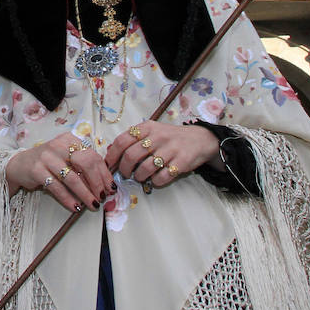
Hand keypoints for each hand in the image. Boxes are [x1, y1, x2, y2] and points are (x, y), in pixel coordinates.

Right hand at [4, 132, 114, 212]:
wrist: (19, 165)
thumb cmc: (48, 163)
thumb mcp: (65, 158)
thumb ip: (82, 165)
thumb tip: (104, 183)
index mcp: (69, 140)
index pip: (93, 156)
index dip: (104, 174)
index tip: (110, 188)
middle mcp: (59, 145)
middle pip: (86, 164)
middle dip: (97, 183)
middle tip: (102, 197)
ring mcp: (46, 157)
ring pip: (72, 178)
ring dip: (85, 194)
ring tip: (92, 204)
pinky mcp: (36, 170)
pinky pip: (57, 187)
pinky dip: (68, 199)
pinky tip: (75, 207)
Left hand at [104, 121, 222, 188]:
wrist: (200, 139)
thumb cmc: (171, 137)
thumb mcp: (152, 131)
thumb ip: (134, 140)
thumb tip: (111, 153)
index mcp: (147, 127)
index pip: (122, 140)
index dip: (112, 155)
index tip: (109, 165)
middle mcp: (158, 136)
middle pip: (131, 156)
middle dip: (124, 169)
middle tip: (126, 174)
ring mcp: (170, 149)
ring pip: (145, 168)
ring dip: (139, 177)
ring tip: (141, 176)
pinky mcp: (181, 162)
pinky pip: (162, 177)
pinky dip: (155, 182)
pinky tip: (155, 179)